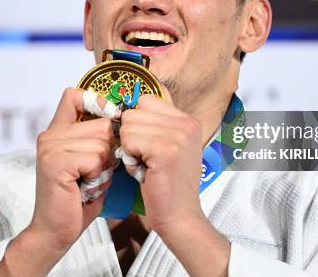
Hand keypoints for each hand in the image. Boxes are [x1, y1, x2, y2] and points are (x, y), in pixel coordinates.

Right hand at [31, 88, 117, 246]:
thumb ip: (97, 139)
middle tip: (94, 172)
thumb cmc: (77, 197)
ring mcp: (51, 148)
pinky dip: (97, 176)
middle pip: (101, 124)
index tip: (109, 119)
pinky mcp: (56, 163)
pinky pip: (94, 158)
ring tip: (89, 180)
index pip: (74, 96)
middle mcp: (50, 135)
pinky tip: (85, 187)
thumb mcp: (90, 161)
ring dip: (104, 166)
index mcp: (57, 131)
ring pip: (102, 142)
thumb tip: (121, 120)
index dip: (97, 103)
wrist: (56, 230)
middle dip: (108, 150)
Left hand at [118, 89, 229, 276]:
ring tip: (146, 166)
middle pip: (134, 113)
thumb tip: (128, 108)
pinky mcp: (166, 151)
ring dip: (130, 149)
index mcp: (188, 121)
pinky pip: (129, 142)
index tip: (148, 145)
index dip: (138, 124)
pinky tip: (144, 172)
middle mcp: (187, 124)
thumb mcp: (171, 147)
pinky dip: (130, 160)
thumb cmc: (168, 185)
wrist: (180, 216)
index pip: (146, 101)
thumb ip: (157, 125)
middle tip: (147, 160)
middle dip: (132, 137)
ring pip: (129, 127)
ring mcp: (178, 136)